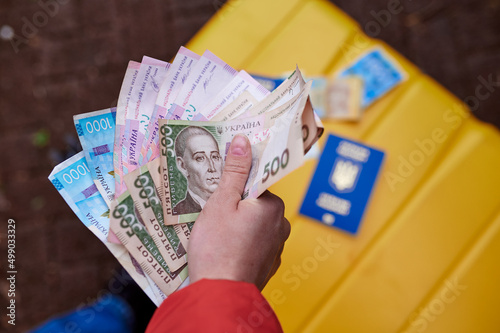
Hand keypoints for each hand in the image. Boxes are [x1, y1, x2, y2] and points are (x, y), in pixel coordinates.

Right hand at [187, 134, 290, 289]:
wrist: (220, 296)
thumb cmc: (217, 248)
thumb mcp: (221, 202)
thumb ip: (234, 171)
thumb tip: (244, 142)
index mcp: (272, 205)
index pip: (257, 181)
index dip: (236, 180)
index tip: (220, 181)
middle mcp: (281, 224)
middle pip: (256, 202)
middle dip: (236, 203)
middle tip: (213, 211)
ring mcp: (277, 246)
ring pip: (256, 223)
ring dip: (239, 224)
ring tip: (216, 233)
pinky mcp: (269, 264)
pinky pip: (256, 243)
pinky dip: (243, 242)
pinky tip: (226, 249)